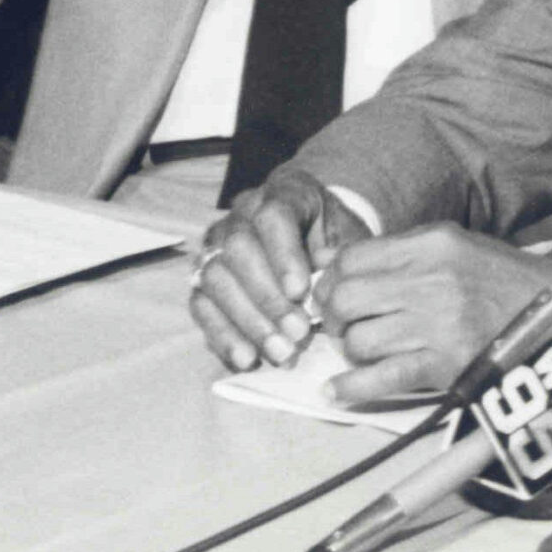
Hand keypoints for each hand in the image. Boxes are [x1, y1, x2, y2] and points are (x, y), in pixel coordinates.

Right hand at [189, 167, 368, 372]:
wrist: (318, 239)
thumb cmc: (336, 240)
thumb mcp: (350, 240)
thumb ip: (340, 258)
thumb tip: (322, 290)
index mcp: (286, 192)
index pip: (274, 215)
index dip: (284, 255)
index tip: (301, 291)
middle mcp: (242, 214)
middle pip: (239, 250)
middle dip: (268, 297)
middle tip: (298, 332)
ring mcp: (216, 245)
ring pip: (215, 280)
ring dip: (248, 322)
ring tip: (280, 352)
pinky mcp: (202, 279)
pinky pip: (201, 307)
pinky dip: (223, 336)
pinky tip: (248, 359)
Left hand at [313, 226, 551, 404]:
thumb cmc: (507, 282)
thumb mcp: (460, 246)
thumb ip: (405, 251)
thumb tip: (340, 262)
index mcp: (434, 245)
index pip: (351, 259)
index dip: (331, 280)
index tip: (334, 295)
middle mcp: (431, 280)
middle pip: (346, 299)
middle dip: (334, 318)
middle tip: (343, 326)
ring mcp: (437, 323)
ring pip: (358, 339)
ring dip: (352, 351)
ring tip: (364, 352)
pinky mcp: (444, 363)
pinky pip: (380, 376)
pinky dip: (352, 386)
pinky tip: (338, 389)